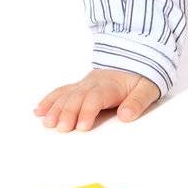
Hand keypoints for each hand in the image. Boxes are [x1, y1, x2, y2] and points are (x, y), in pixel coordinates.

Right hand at [34, 68, 160, 131]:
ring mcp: (84, 84)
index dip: (88, 111)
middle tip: (62, 128)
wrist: (136, 59)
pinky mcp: (79, 86)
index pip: (96, 98)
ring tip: (47, 123)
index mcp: (111, 86)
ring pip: (66, 95)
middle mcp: (93, 84)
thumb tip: (125, 116)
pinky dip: (49, 100)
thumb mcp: (148, 89)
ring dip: (55, 108)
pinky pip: (61, 91)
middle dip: (68, 112)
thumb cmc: (141, 78)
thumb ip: (137, 102)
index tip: (83, 126)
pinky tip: (39, 111)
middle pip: (77, 97)